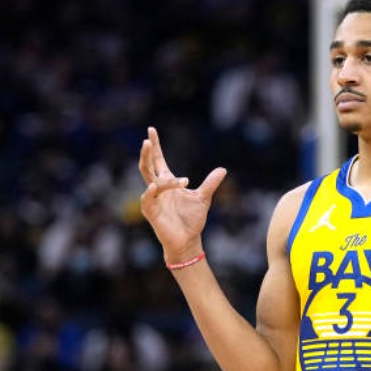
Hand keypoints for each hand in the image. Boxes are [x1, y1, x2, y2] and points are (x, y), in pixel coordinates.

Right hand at [138, 127, 226, 260]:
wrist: (188, 240)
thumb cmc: (192, 219)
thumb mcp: (204, 197)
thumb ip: (211, 183)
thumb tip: (223, 169)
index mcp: (168, 183)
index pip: (159, 161)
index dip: (155, 147)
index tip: (151, 130)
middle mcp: (158, 189)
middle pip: (148, 166)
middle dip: (147, 153)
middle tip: (148, 139)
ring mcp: (154, 199)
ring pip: (149, 179)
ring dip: (150, 166)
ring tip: (156, 158)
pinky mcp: (151, 212)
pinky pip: (147, 200)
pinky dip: (150, 193)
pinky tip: (153, 186)